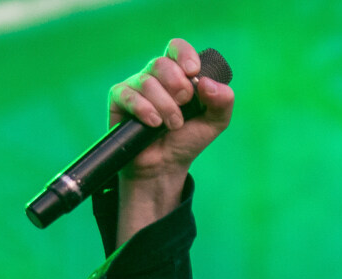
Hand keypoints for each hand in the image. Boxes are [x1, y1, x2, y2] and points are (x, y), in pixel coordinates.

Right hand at [108, 38, 233, 182]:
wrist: (165, 166)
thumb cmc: (187, 140)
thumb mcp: (214, 122)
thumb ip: (222, 102)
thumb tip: (208, 83)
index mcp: (178, 73)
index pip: (177, 48)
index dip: (184, 55)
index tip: (193, 73)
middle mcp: (155, 75)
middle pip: (162, 63)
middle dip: (178, 87)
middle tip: (184, 107)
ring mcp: (136, 85)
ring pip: (148, 82)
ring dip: (165, 106)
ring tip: (172, 125)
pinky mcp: (119, 99)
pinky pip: (128, 95)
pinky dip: (144, 110)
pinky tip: (154, 124)